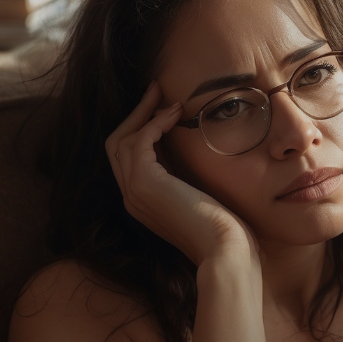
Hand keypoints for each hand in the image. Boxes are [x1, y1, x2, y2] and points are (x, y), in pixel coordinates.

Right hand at [105, 81, 258, 266]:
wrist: (225, 251)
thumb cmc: (223, 229)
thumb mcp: (200, 195)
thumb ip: (187, 176)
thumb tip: (191, 148)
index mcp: (143, 201)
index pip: (129, 157)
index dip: (142, 129)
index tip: (163, 109)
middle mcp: (131, 197)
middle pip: (116, 144)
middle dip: (136, 115)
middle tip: (157, 90)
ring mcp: (133, 192)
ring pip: (121, 139)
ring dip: (143, 113)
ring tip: (167, 97)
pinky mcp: (143, 184)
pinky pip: (138, 141)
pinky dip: (154, 123)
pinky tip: (176, 114)